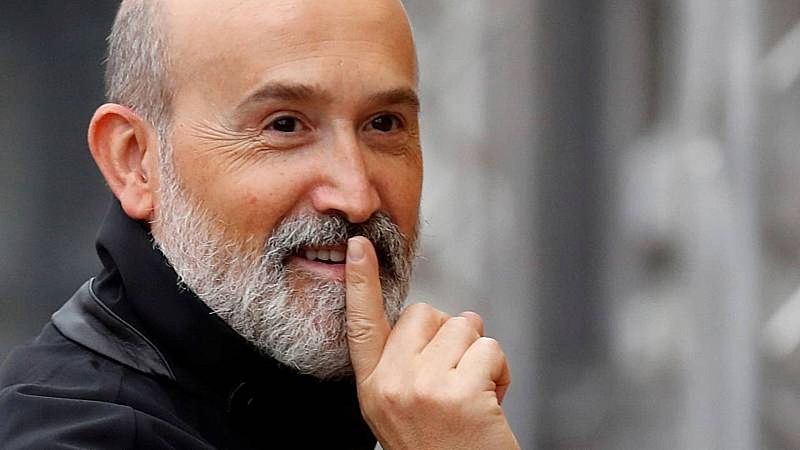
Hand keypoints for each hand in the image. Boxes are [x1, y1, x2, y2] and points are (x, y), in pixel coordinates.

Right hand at [345, 236, 518, 448]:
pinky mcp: (459, 393)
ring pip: (464, 326)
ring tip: (473, 394)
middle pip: (426, 313)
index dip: (360, 282)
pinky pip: (490, 348)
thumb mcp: (401, 410)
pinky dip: (501, 372)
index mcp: (374, 388)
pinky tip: (490, 403)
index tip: (359, 245)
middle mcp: (391, 386)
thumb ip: (401, 366)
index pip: (361, 324)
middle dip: (450, 334)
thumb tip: (429, 320)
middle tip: (455, 375)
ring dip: (479, 355)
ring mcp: (423, 388)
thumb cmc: (441, 447)